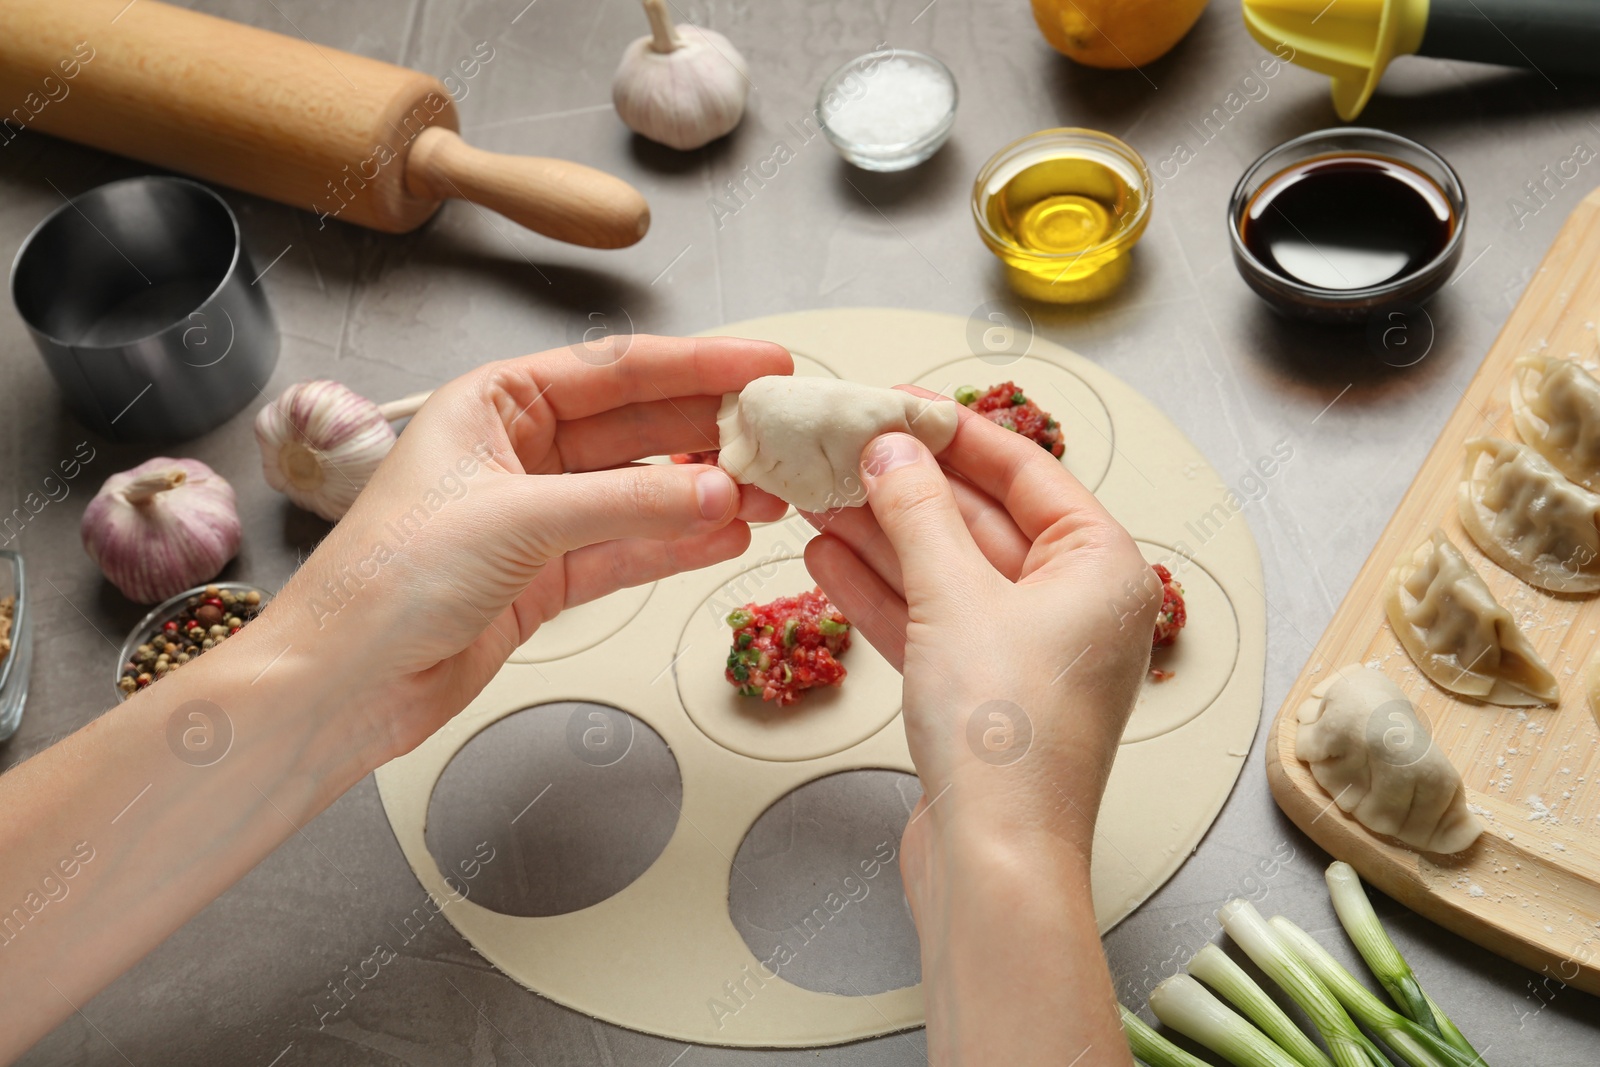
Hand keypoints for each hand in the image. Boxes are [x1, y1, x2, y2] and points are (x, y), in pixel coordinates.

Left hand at [267, 334, 789, 765]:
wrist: (345, 683)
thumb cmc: (384, 581)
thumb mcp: (516, 520)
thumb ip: (627, 503)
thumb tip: (715, 490)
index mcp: (494, 404)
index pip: (615, 370)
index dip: (696, 366)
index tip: (760, 368)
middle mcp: (519, 452)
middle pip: (639, 427)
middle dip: (711, 432)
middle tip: (778, 435)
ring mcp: (537, 516)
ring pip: (642, 492)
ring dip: (706, 494)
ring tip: (769, 495)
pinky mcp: (548, 577)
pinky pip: (630, 548)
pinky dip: (679, 545)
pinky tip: (727, 537)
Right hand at [803, 396, 1152, 1066]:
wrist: (994, 863)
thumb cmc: (1006, 736)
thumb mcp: (954, 598)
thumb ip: (917, 513)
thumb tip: (892, 450)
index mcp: (1102, 569)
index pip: (1026, 470)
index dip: (954, 432)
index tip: (895, 403)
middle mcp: (1075, 607)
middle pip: (980, 521)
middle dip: (905, 488)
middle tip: (840, 449)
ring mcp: (1029, 655)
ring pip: (947, 574)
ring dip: (882, 536)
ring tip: (815, 496)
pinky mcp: (984, 696)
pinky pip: (932, 623)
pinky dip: (883, 594)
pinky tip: (826, 560)